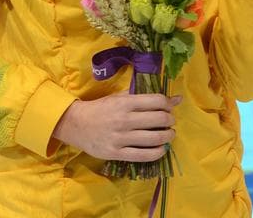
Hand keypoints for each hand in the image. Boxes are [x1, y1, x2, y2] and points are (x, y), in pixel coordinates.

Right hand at [51, 93, 181, 161]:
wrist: (75, 124)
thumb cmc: (102, 108)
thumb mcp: (121, 97)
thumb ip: (147, 97)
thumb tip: (177, 99)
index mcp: (125, 103)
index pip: (157, 101)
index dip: (168, 104)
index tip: (169, 107)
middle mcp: (124, 120)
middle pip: (159, 120)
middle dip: (170, 120)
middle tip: (169, 122)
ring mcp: (120, 138)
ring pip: (154, 138)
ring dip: (168, 136)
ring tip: (169, 134)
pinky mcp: (115, 153)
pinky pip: (143, 155)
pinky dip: (158, 152)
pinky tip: (162, 148)